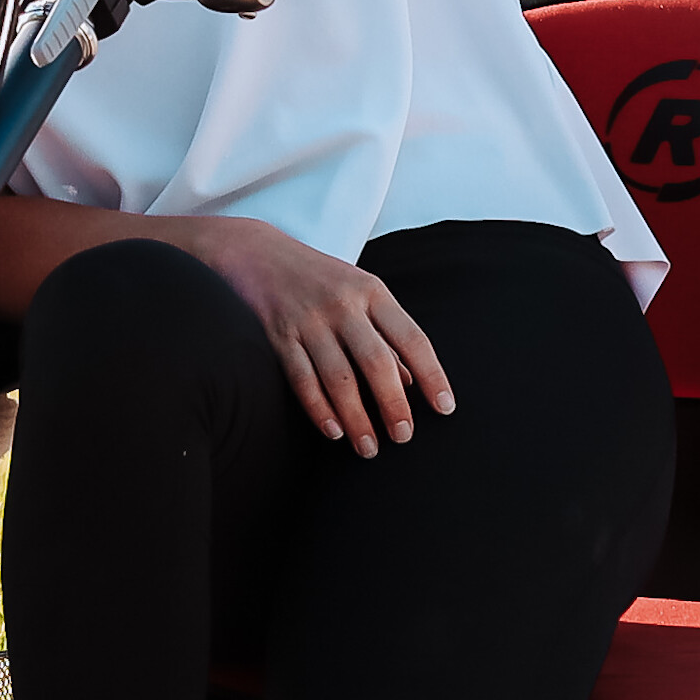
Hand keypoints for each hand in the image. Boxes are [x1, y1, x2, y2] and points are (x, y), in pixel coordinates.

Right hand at [171, 219, 456, 453]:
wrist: (255, 251)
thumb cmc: (319, 277)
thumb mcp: (360, 291)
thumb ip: (386, 333)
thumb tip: (411, 382)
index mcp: (372, 292)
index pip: (412, 339)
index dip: (432, 376)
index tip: (444, 408)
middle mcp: (342, 304)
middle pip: (376, 363)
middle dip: (393, 405)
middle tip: (403, 437)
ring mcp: (308, 320)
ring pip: (339, 378)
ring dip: (356, 418)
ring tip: (368, 447)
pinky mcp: (278, 334)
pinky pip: (302, 379)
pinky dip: (319, 409)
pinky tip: (333, 431)